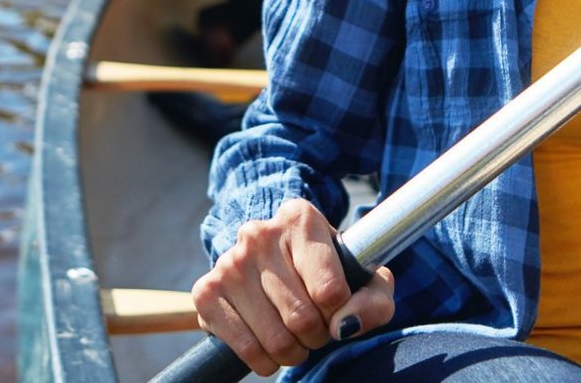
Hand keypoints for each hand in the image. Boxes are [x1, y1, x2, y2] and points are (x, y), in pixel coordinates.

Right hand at [191, 199, 396, 376]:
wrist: (268, 265)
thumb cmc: (324, 272)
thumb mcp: (362, 277)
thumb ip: (374, 301)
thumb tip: (345, 327)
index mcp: (300, 218)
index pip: (331, 290)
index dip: (341, 313)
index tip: (337, 308)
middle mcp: (259, 233)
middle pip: (303, 318)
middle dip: (317, 336)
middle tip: (316, 328)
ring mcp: (229, 262)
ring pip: (276, 339)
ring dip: (293, 352)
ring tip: (295, 337)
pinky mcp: (206, 291)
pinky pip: (246, 348)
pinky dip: (265, 361)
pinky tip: (269, 346)